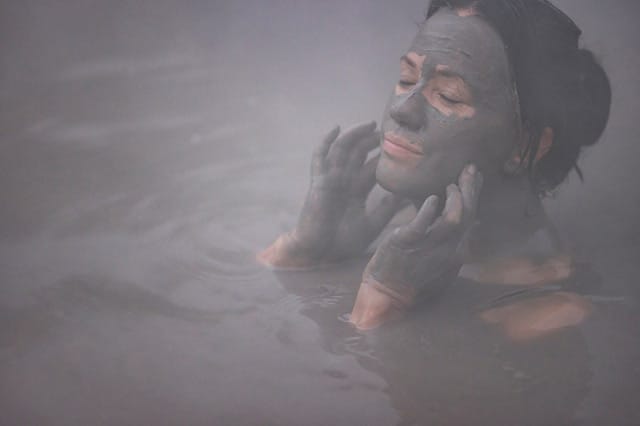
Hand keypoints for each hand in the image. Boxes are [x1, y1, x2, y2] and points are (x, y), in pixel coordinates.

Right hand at [258, 122, 403, 268]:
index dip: (383, 156)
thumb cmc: (343, 241)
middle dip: (371, 140)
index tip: (400, 146)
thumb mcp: (372, 223)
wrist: (320, 253)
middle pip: (358, 154)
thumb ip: (387, 208)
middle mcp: (344, 182)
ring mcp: (331, 179)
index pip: (371, 167)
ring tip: (370, 125)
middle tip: (388, 131)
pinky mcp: (319, 181)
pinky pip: (320, 157)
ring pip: (343, 149)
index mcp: (356, 191)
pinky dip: (325, 142)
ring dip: (355, 135)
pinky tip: (336, 128)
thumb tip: (408, 196)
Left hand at [350, 164, 482, 328]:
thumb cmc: (408, 279)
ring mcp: (429, 247)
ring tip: (452, 184)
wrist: (386, 297)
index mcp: (454, 252)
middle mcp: (447, 250)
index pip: (470, 219)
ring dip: (456, 198)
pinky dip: (429, 210)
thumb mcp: (437, 263)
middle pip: (467, 215)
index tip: (476, 179)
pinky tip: (433, 198)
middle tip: (472, 169)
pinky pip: (422, 225)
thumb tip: (453, 221)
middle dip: (472, 190)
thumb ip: (446, 242)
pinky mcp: (407, 243)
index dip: (474, 197)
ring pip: (453, 219)